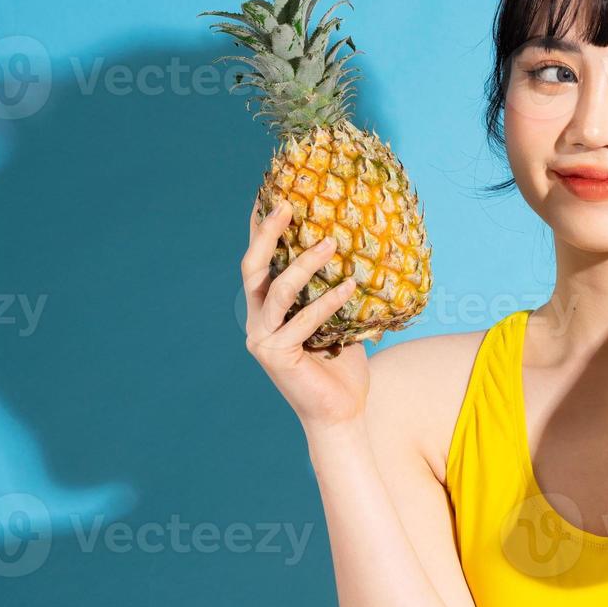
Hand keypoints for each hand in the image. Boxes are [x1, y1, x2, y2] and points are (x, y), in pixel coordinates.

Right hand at [241, 198, 369, 431]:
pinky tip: (348, 287)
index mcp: (267, 309)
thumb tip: (354, 248)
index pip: (259, 262)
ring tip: (330, 243)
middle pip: (253, 269)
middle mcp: (258, 321)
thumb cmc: (341, 365)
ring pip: (277, 291)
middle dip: (267, 233)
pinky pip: (304, 321)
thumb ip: (332, 288)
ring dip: (303, 264)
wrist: (342, 412)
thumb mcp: (338, 318)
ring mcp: (264, 338)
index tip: (272, 195)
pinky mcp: (277, 355)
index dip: (260, 229)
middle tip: (287, 204)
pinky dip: (327, 302)